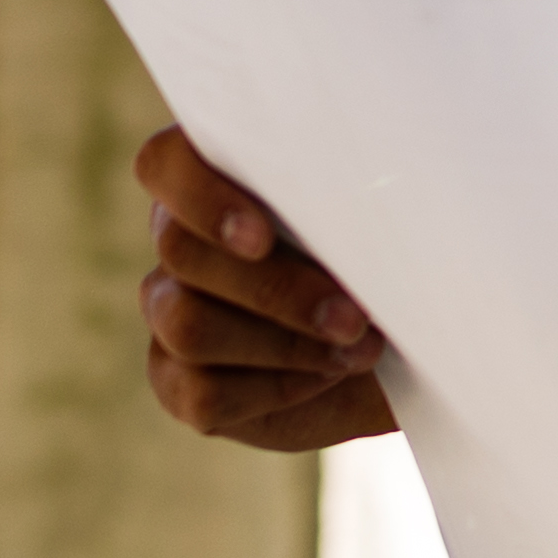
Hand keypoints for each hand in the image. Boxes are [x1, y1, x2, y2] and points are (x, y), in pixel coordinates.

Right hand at [134, 126, 397, 451]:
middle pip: (182, 253)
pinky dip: (277, 388)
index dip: (201, 198)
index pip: (164, 165)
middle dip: (276, 291)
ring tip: (356, 350)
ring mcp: (167, 311)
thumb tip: (360, 208)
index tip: (262, 236)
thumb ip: (346, 203)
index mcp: (214, 178)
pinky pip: (203, 392)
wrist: (393, 351)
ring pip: (188, 325)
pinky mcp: (176, 381)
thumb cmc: (379, 267)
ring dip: (285, 344)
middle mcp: (178, 241)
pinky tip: (324, 376)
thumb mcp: (374, 225)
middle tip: (353, 318)